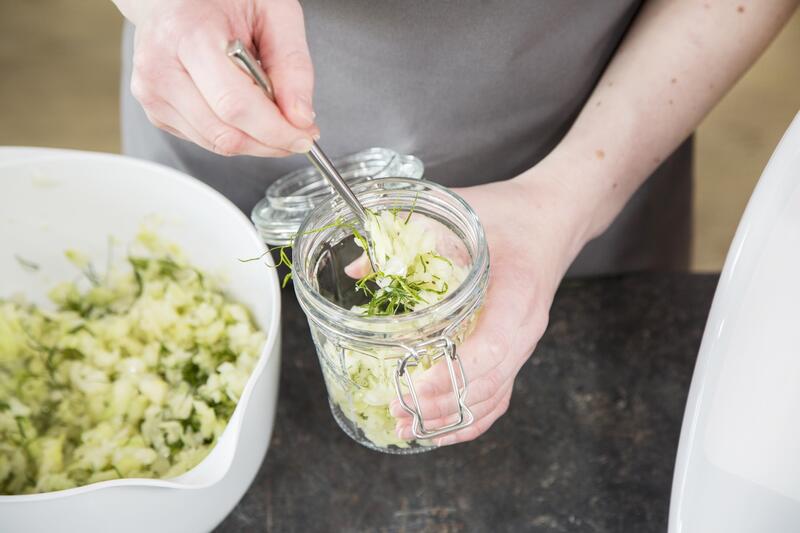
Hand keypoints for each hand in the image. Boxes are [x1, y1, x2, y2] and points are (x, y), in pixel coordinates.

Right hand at [115, 0, 317, 155]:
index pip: (235, 105)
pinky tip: (243, 109)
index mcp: (188, 35)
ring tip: (271, 115)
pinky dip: (235, 134)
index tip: (304, 136)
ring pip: (217, 143)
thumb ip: (293, 63)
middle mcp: (160, 67)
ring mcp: (152, 93)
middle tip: (297, 134)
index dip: (276, 130)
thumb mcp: (273, 12)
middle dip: (271, 141)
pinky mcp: (155, 111)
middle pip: (226, 133)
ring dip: (256, 141)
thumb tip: (300, 117)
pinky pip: (206, 140)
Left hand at [390, 167, 590, 445]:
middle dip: (442, 403)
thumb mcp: (461, 213)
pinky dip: (471, 418)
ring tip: (410, 427)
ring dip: (453, 418)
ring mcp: (524, 342)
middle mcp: (525, 325)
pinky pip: (499, 394)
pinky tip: (441, 428)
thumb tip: (356, 269)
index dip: (454, 372)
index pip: (493, 347)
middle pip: (491, 382)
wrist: (551, 218)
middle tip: (398, 408)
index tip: (417, 385)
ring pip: (495, 396)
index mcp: (517, 291)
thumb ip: (409, 236)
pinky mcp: (517, 349)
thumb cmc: (509, 214)